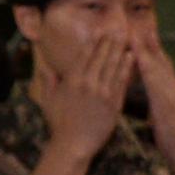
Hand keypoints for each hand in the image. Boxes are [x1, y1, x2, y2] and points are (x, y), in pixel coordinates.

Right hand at [32, 35, 129, 157]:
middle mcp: (89, 83)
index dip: (93, 41)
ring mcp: (103, 93)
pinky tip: (129, 58)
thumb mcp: (48, 99)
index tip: (98, 31)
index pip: (85, 55)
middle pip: (101, 57)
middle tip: (115, 29)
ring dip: (119, 50)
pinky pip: (121, 82)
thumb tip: (45, 66)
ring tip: (124, 38)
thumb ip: (48, 80)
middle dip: (108, 42)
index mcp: (72, 80)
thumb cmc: (59, 123)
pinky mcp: (114, 103)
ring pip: (113, 66)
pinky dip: (126, 68)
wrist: (73, 145)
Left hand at [131, 22, 174, 155]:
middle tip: (141, 23)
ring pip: (157, 64)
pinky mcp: (166, 99)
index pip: (161, 65)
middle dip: (151, 41)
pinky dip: (146, 65)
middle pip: (161, 59)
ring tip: (136, 31)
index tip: (145, 35)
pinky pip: (154, 79)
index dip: (153, 50)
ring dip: (147, 47)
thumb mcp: (163, 117)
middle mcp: (173, 86)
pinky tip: (137, 54)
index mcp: (172, 90)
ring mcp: (171, 91)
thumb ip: (158, 106)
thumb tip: (153, 103)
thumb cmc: (172, 138)